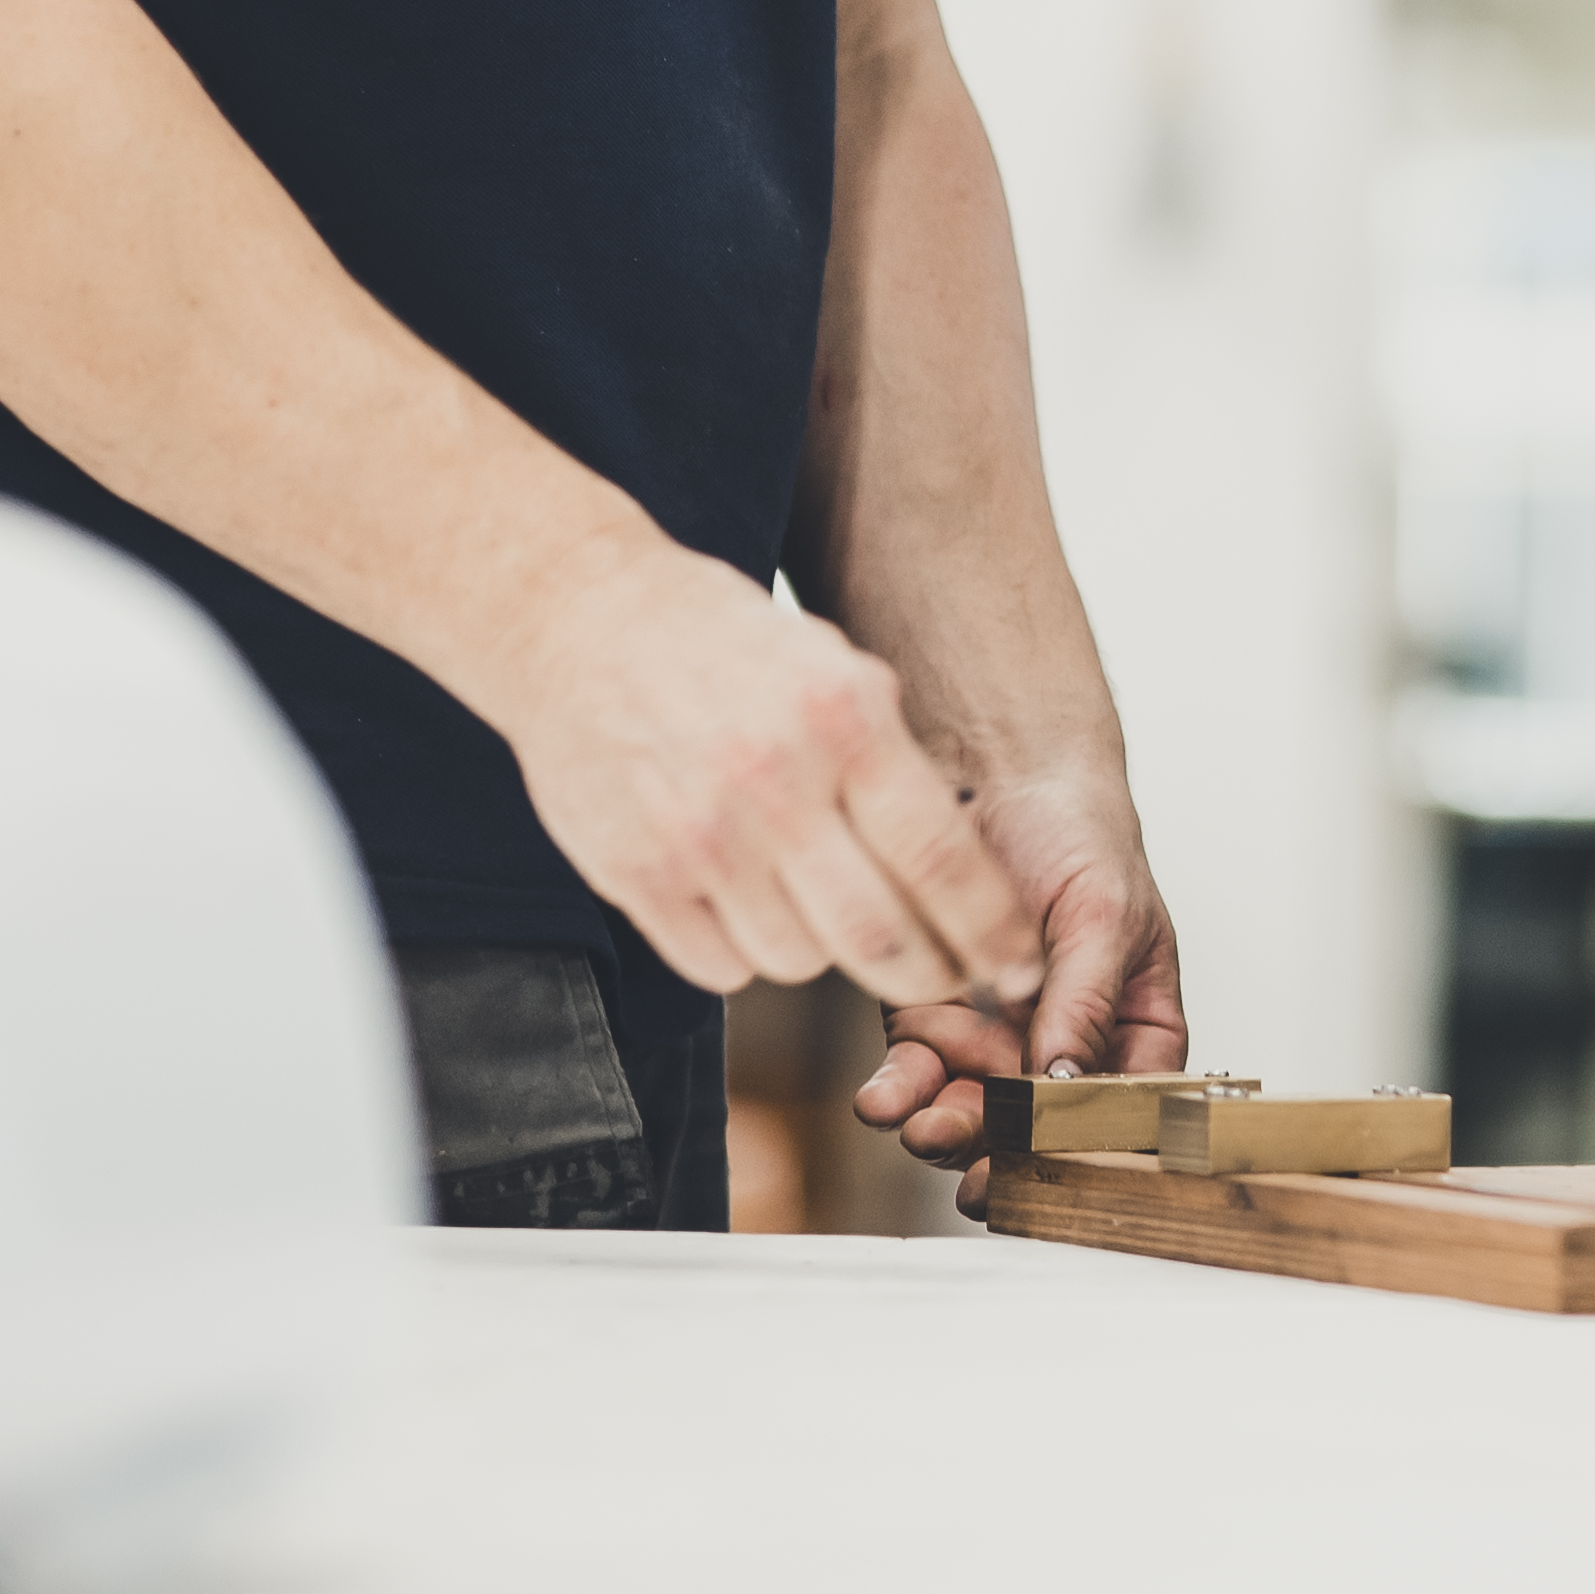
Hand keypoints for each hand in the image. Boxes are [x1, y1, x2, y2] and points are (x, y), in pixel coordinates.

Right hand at [485, 532, 1047, 1021]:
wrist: (575, 618)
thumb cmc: (717, 639)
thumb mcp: (831, 662)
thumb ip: (890, 754)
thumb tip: (960, 865)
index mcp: (842, 721)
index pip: (943, 863)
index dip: (993, 932)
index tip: (1019, 964)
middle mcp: (774, 786)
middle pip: (879, 940)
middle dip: (931, 974)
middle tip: (947, 975)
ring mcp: (699, 839)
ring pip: (799, 962)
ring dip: (827, 953)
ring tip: (823, 905)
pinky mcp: (636, 877)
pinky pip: (721, 968)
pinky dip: (747, 954)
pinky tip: (748, 904)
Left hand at [856, 769, 1187, 1159]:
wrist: (996, 769)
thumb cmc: (1077, 830)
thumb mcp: (1104, 911)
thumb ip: (1089, 998)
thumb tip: (1070, 1079)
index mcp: (1134, 1026)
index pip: (1128, 1110)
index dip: (1095, 1150)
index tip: (1057, 1166)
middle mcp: (1065, 1045)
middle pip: (1042, 1129)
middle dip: (1007, 1151)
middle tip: (979, 1171)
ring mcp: (996, 1040)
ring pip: (973, 1113)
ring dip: (948, 1129)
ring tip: (924, 1126)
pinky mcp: (931, 1021)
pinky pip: (914, 1074)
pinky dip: (898, 1091)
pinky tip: (884, 1097)